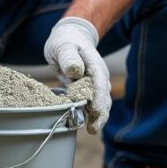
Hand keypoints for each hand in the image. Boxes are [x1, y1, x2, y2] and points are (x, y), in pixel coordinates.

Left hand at [43, 17, 111, 133]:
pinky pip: (92, 104)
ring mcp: (95, 84)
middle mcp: (99, 77)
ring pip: (100, 103)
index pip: (99, 84)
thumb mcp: (63, 45)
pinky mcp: (89, 90)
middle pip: (103, 97)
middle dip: (100, 114)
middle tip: (93, 129)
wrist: (71, 37)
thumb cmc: (66, 41)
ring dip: (98, 117)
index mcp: (94, 65)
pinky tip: (86, 124)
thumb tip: (76, 71)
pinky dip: (91, 114)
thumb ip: (69, 57)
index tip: (96, 112)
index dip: (98, 99)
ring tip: (92, 130)